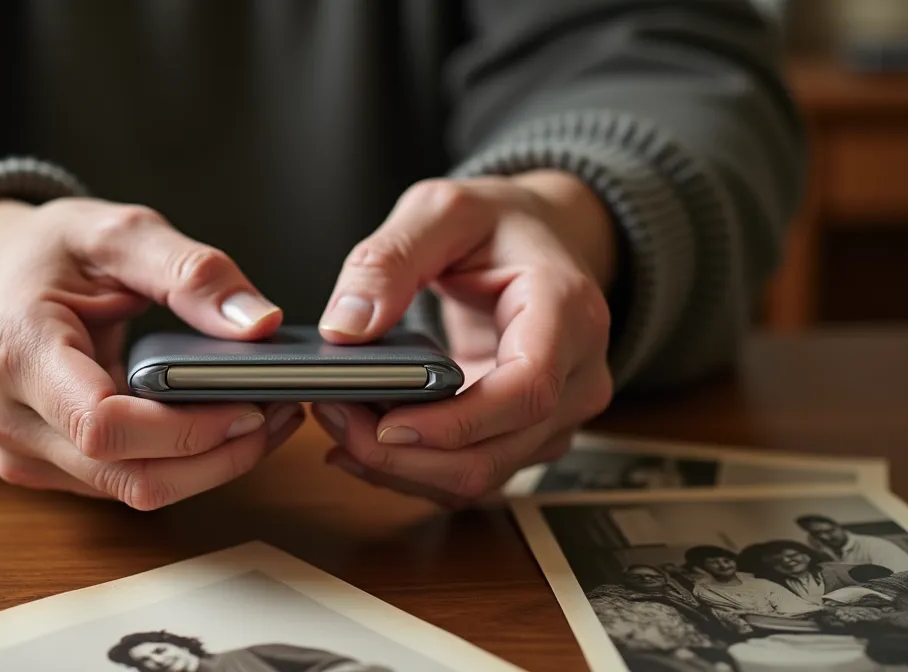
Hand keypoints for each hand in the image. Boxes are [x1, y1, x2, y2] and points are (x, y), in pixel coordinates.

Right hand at [0, 198, 304, 509]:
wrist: (0, 275)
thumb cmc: (53, 252)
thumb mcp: (122, 232)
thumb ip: (191, 272)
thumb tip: (258, 325)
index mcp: (16, 350)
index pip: (103, 426)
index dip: (186, 430)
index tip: (252, 404)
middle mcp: (7, 416)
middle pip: (129, 475)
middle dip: (218, 455)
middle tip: (282, 409)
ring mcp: (22, 452)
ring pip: (136, 491)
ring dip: (211, 464)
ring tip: (265, 411)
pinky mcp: (46, 469)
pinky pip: (128, 483)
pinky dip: (185, 463)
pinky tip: (222, 423)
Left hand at [311, 171, 616, 505]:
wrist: (540, 239)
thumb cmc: (499, 224)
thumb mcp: (440, 210)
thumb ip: (389, 260)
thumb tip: (345, 327)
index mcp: (567, 312)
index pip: (527, 391)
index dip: (456, 423)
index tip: (386, 424)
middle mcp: (575, 375)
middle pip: (494, 454)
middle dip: (403, 454)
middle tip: (332, 414)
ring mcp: (555, 415)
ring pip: (478, 476)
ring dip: (399, 466)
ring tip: (338, 421)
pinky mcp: (525, 435)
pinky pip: (469, 473)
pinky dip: (410, 468)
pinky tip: (362, 440)